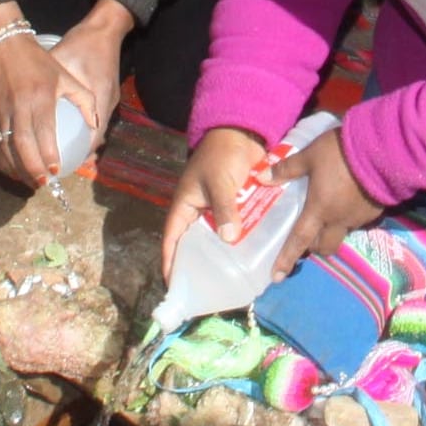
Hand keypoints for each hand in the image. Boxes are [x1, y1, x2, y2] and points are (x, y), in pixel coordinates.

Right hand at [0, 24, 90, 188]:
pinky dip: (2, 161)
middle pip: (22, 146)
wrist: (2, 44)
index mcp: (39, 98)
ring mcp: (1, 112)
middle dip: (32, 169)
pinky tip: (13, 170)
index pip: (42, 132)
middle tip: (43, 183)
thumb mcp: (65, 76)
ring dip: (16, 169)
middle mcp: (18, 107)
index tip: (55, 170)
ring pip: (5, 148)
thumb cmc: (37, 61)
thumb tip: (93, 125)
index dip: (48, 154)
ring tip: (30, 182)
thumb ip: (83, 100)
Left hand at [50, 0, 133, 155]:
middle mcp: (107, 105)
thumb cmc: (83, 45)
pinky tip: (67, 136)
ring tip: (59, 159)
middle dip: (76, 157)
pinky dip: (83, 134)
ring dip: (79, 148)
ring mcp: (109, 103)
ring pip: (94, 134)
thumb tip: (22, 105)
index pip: (91, 137)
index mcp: (99, 98)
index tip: (56, 166)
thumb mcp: (62, 64)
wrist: (104, 31)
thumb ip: (46, 85)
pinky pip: (94, 123)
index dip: (75, 154)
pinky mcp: (107, 99)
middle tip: (52, 169)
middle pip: (93, 141)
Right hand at [161, 126, 269, 279]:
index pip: (172, 240)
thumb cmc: (220, 155)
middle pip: (196, 246)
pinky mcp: (238, 210)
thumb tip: (229, 238)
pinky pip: (239, 230)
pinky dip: (244, 242)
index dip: (171, 263)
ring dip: (226, 256)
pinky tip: (254, 258)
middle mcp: (200, 214)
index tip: (174, 286)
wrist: (242, 135)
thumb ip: (224, 208)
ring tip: (233, 281)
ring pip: (220, 240)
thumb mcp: (218, 182)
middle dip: (200, 266)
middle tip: (207, 291)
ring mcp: (220, 213)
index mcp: (185, 208)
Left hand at [266, 128, 384, 278]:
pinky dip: (349, 217)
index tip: (277, 277)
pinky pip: (357, 221)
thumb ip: (287, 169)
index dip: (287, 259)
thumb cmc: (341, 154)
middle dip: (314, 247)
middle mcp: (339, 220)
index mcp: (319, 210)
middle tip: (305, 237)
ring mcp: (359, 218)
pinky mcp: (375, 211)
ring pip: (342, 234)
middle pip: (325, 246)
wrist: (384, 150)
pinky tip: (347, 202)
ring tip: (328, 215)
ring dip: (333, 231)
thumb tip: (261, 177)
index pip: (299, 241)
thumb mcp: (309, 156)